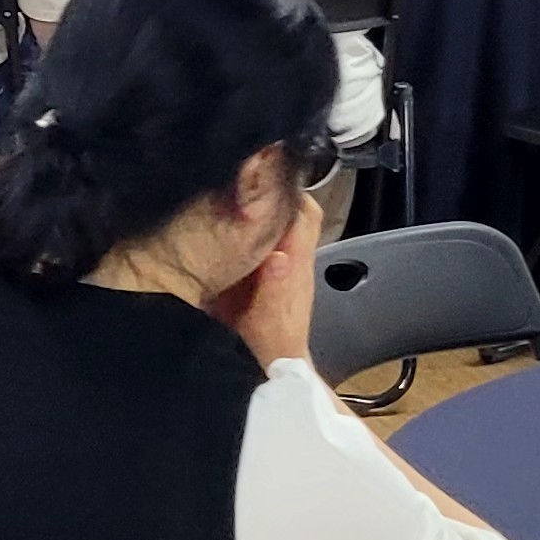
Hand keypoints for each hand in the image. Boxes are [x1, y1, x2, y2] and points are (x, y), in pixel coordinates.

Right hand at [210, 185, 325, 367]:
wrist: (275, 366)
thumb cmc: (268, 346)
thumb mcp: (266, 321)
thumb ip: (274, 290)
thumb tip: (279, 256)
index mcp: (296, 266)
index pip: (306, 215)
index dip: (292, 190)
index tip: (266, 173)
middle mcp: (296, 261)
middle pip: (297, 213)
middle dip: (276, 192)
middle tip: (245, 177)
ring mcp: (288, 267)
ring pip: (285, 225)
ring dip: (266, 209)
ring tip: (236, 195)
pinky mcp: (276, 275)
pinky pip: (272, 241)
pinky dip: (257, 229)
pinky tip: (233, 227)